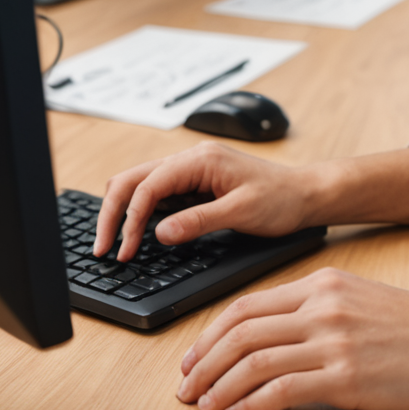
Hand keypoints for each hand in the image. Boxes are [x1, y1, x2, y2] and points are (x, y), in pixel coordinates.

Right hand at [94, 142, 328, 262]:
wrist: (305, 194)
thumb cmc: (281, 199)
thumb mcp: (241, 212)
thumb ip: (199, 221)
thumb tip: (158, 233)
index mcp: (202, 160)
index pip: (148, 185)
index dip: (130, 218)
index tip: (123, 250)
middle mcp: (193, 159)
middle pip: (135, 179)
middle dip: (114, 211)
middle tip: (103, 248)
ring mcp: (193, 170)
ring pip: (142, 184)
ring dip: (124, 211)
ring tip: (115, 243)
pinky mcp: (196, 184)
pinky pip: (158, 193)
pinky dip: (141, 211)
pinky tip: (137, 233)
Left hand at [175, 268, 408, 409]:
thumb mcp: (360, 303)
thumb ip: (316, 314)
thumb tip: (267, 345)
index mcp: (324, 284)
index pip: (248, 305)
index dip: (209, 334)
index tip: (192, 359)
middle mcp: (324, 306)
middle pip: (241, 331)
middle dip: (202, 363)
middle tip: (185, 389)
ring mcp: (334, 340)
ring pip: (254, 361)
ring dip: (220, 387)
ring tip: (206, 407)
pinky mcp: (346, 376)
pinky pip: (282, 390)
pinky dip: (252, 406)